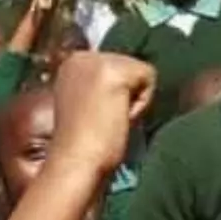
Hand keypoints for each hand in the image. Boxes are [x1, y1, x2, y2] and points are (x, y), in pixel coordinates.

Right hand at [48, 52, 154, 175]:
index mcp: (71, 64)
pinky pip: (149, 77)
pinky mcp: (112, 70)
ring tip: (110, 120)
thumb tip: (131, 86)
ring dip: (133, 101)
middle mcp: (81, 57)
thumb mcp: (89, 106)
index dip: (118, 95)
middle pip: (130, 66)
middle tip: (105, 121)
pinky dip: (142, 103)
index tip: (99, 117)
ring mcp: (95, 61)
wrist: (76, 163)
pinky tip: (120, 118)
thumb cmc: (85, 145)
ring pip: (140, 72)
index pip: (117, 67)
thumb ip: (103, 89)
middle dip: (126, 95)